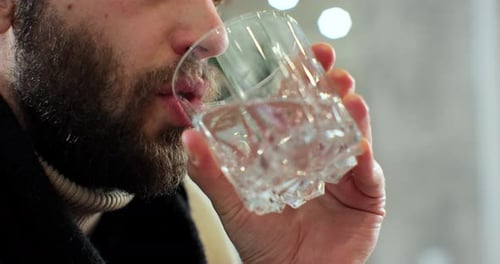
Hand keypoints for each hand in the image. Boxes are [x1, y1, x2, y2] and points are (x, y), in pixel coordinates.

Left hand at [182, 43, 385, 263]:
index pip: (302, 108)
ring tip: (350, 98)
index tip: (308, 54)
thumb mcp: (233, 204)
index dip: (306, 80)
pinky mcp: (367, 198)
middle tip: (333, 69)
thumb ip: (211, 173)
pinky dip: (366, 159)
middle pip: (333, 114)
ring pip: (355, 137)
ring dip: (354, 115)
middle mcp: (323, 157)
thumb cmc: (261, 243)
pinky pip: (369, 175)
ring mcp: (348, 176)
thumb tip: (188, 137)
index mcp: (295, 152)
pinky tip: (360, 145)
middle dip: (335, 88)